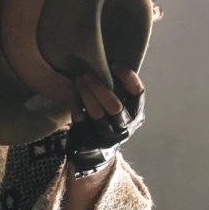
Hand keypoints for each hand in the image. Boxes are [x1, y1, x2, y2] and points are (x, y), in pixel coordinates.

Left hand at [65, 62, 145, 177]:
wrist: (97, 152)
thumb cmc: (110, 118)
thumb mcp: (122, 106)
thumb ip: (120, 89)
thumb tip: (111, 57)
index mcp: (136, 114)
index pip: (137, 93)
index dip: (127, 77)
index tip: (114, 64)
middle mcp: (124, 127)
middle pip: (115, 106)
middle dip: (101, 88)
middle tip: (88, 72)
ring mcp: (106, 136)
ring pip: (97, 114)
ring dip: (86, 94)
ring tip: (78, 79)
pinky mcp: (89, 140)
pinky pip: (81, 120)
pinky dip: (75, 106)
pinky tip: (71, 94)